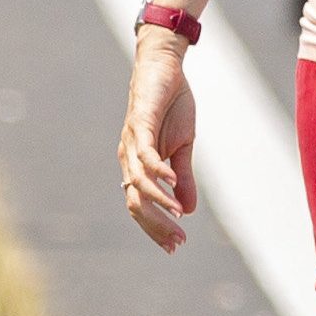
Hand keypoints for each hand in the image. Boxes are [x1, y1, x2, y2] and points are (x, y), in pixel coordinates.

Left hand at [118, 39, 198, 249]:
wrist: (164, 68)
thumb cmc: (171, 106)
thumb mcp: (183, 147)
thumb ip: (182, 178)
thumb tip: (186, 210)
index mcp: (137, 166)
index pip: (141, 206)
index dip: (156, 228)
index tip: (175, 246)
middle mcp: (129, 158)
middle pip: (135, 202)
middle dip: (155, 226)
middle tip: (177, 242)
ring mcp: (132, 142)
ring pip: (137, 184)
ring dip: (158, 203)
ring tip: (178, 218)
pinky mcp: (140, 125)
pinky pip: (145, 156)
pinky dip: (158, 173)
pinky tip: (173, 184)